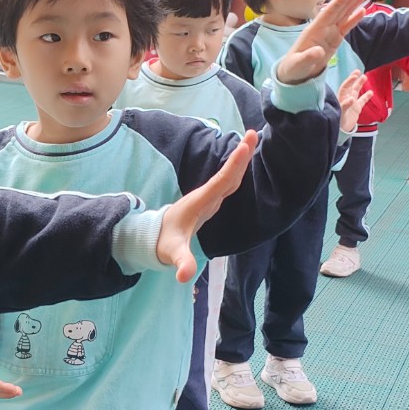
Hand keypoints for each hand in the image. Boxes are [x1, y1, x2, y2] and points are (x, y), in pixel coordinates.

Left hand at [156, 130, 258, 282]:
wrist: (154, 236)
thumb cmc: (164, 242)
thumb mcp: (173, 253)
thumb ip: (181, 262)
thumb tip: (183, 276)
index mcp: (200, 202)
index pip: (221, 181)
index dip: (234, 165)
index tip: (245, 145)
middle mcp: (205, 196)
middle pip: (227, 173)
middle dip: (240, 155)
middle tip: (254, 133)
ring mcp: (208, 197)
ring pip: (228, 176)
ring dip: (240, 159)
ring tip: (252, 140)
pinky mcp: (210, 201)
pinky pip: (227, 182)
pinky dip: (237, 170)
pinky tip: (245, 161)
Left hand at [276, 0, 369, 83]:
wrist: (294, 74)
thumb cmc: (293, 68)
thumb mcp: (298, 64)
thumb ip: (308, 57)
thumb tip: (319, 52)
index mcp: (314, 30)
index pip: (329, 12)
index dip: (340, 1)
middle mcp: (323, 28)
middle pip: (339, 9)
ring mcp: (329, 33)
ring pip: (344, 14)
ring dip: (355, 3)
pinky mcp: (335, 40)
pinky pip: (346, 27)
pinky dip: (354, 19)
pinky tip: (363, 10)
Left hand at [337, 72, 364, 133]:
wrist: (341, 131)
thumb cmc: (338, 121)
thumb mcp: (341, 114)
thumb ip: (345, 106)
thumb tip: (351, 99)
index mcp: (340, 99)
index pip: (344, 88)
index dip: (349, 82)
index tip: (354, 76)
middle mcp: (345, 99)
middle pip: (350, 87)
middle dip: (353, 80)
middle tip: (358, 71)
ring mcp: (352, 103)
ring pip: (356, 91)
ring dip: (360, 84)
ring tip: (364, 77)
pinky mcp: (357, 108)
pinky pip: (362, 100)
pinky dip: (366, 96)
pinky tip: (371, 92)